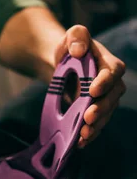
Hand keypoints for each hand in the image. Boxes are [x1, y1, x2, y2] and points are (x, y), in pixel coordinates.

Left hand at [54, 25, 125, 147]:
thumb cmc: (71, 49)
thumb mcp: (71, 37)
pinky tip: (79, 142)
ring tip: (82, 134)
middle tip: (87, 117)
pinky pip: (97, 124)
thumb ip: (77, 36)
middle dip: (101, 108)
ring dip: (96, 125)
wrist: (64, 65)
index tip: (92, 90)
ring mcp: (106, 99)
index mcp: (108, 62)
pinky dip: (90, 134)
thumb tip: (79, 50)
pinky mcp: (98, 111)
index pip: (113, 72)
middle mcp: (112, 82)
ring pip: (106, 113)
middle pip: (112, 97)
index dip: (104, 82)